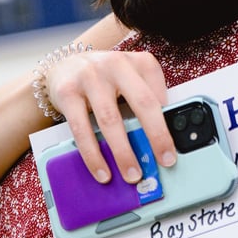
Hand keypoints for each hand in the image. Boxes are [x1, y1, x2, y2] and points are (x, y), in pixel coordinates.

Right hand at [46, 50, 177, 183]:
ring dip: (123, 153)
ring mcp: (90, 76)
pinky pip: (82, 129)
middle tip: (165, 160)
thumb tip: (160, 142)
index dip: (169, 122)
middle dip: (156, 135)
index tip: (173, 148)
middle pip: (142, 102)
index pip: (160, 94)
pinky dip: (93, 155)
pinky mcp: (67, 92)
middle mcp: (116, 65)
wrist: (63, 66)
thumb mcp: (130, 79)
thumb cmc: (104, 78)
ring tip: (132, 174)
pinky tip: (102, 171)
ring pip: (111, 120)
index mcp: (138, 62)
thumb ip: (146, 100)